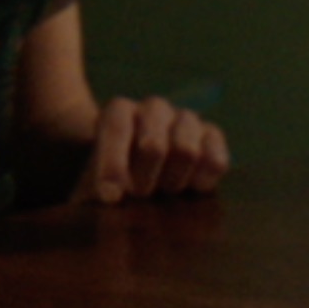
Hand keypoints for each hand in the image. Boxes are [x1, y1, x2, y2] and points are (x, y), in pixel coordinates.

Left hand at [82, 94, 228, 203]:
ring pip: (187, 152)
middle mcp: (153, 109)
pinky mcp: (211, 136)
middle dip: (144, 180)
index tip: (109, 198)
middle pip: (153, 146)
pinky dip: (203, 180)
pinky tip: (192, 189)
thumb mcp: (92, 185)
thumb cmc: (110, 182)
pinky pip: (216, 160)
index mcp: (118, 111)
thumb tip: (111, 198)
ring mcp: (186, 120)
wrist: (137, 177)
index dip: (112, 165)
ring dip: (173, 181)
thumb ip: (96, 189)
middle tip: (139, 196)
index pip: (116, 129)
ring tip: (164, 193)